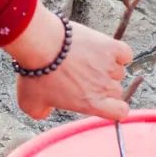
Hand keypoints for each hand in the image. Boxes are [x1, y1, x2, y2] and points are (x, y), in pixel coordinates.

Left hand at [3, 5, 131, 123]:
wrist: (40, 43)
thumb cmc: (35, 73)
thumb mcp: (30, 103)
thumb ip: (41, 112)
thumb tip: (45, 112)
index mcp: (91, 104)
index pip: (120, 113)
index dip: (115, 108)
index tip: (105, 101)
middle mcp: (104, 87)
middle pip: (116, 90)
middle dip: (102, 85)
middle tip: (84, 76)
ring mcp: (109, 66)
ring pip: (118, 70)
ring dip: (107, 67)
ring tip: (87, 59)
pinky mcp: (110, 46)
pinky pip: (125, 53)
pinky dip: (118, 52)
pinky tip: (104, 50)